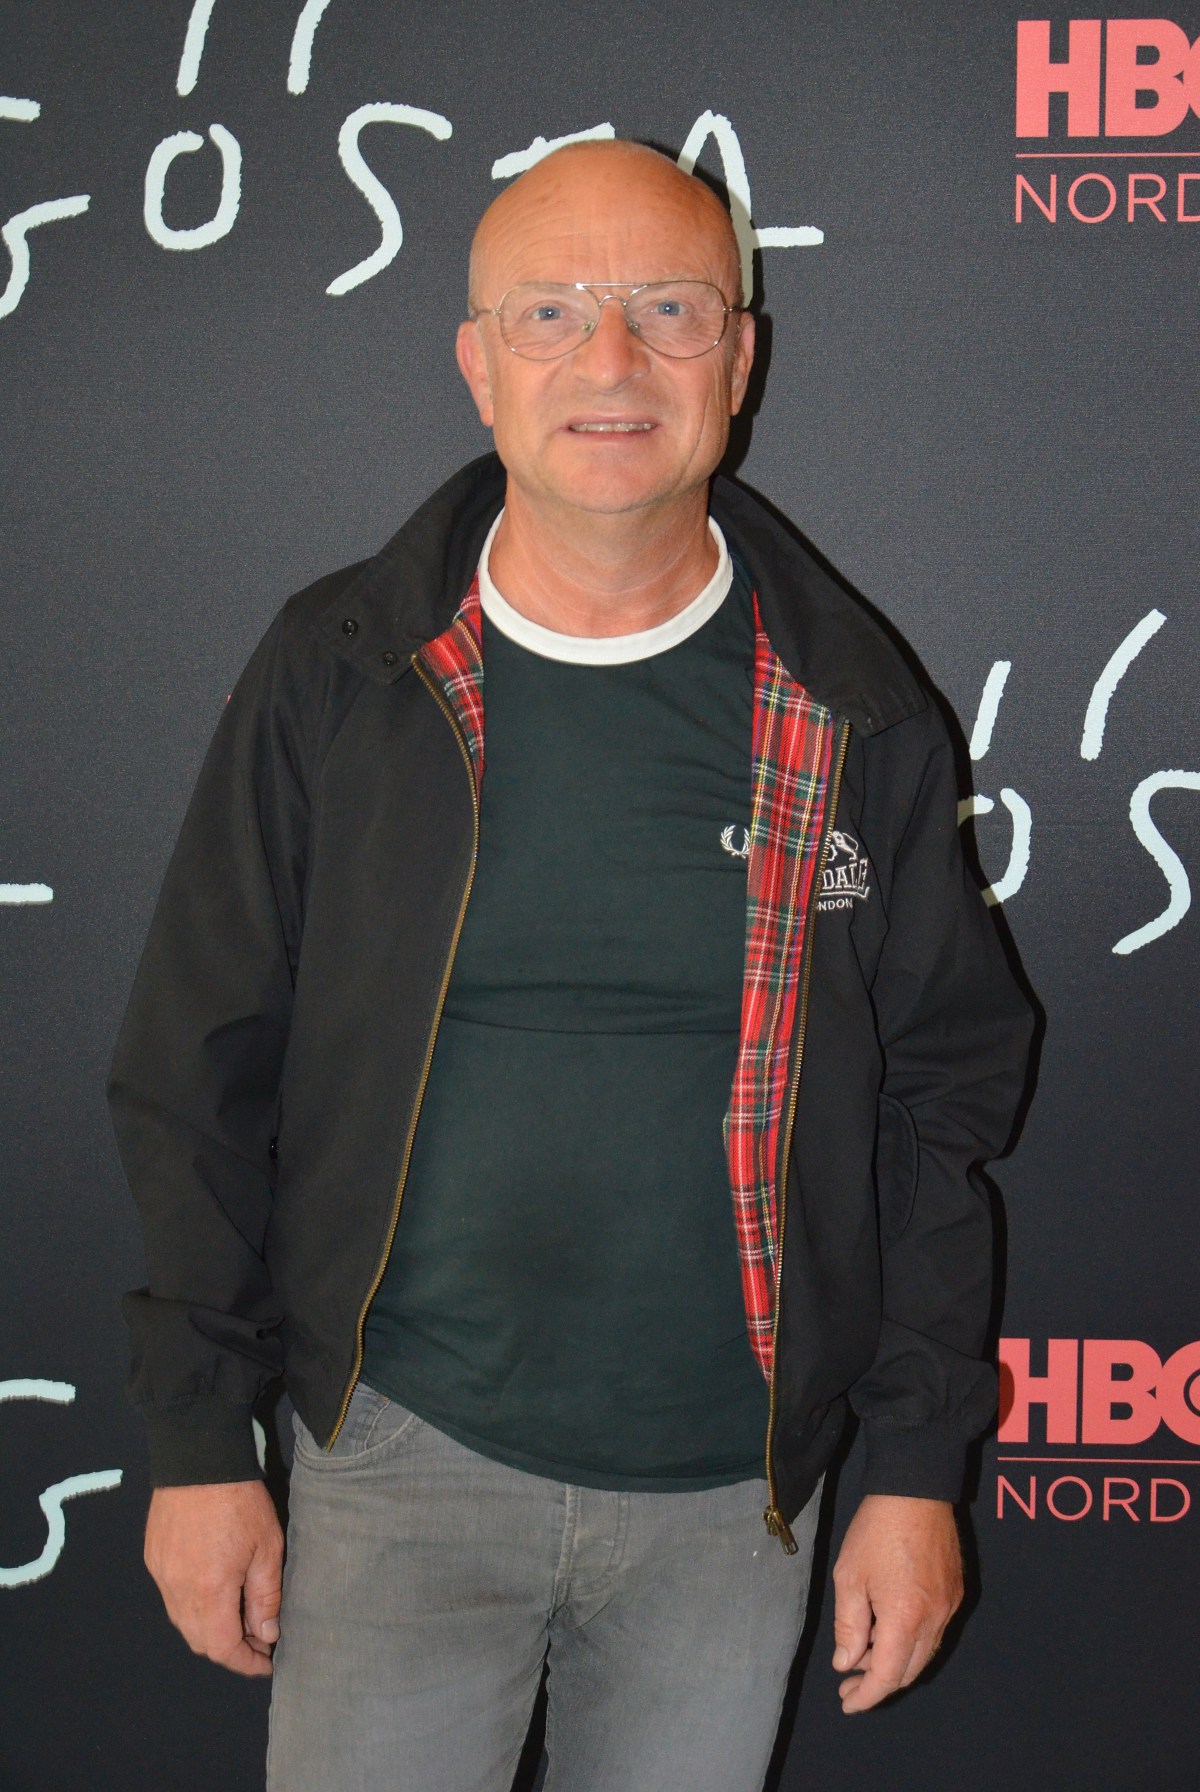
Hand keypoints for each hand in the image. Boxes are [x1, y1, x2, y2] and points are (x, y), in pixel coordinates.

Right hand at [144, 1480, 284, 1676]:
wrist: (198, 1458)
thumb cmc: (240, 1500)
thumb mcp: (267, 1546)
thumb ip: (266, 1596)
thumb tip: (266, 1634)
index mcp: (209, 1592)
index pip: (223, 1649)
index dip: (246, 1663)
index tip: (266, 1664)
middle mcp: (177, 1591)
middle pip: (200, 1641)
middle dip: (229, 1648)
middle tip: (258, 1639)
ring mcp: (160, 1575)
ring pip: (183, 1622)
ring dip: (210, 1628)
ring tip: (239, 1617)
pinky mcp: (153, 1558)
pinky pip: (172, 1598)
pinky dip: (193, 1606)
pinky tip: (213, 1591)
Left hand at [830, 1493, 962, 1712]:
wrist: (917, 1489)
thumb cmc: (876, 1530)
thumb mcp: (849, 1575)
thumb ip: (849, 1624)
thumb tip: (847, 1662)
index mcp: (904, 1618)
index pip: (887, 1675)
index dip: (867, 1695)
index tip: (848, 1702)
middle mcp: (934, 1619)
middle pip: (909, 1670)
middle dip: (879, 1682)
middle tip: (851, 1680)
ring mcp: (949, 1606)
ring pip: (924, 1654)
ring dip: (896, 1662)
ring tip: (865, 1655)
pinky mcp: (956, 1592)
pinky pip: (935, 1632)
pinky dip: (913, 1641)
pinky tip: (890, 1630)